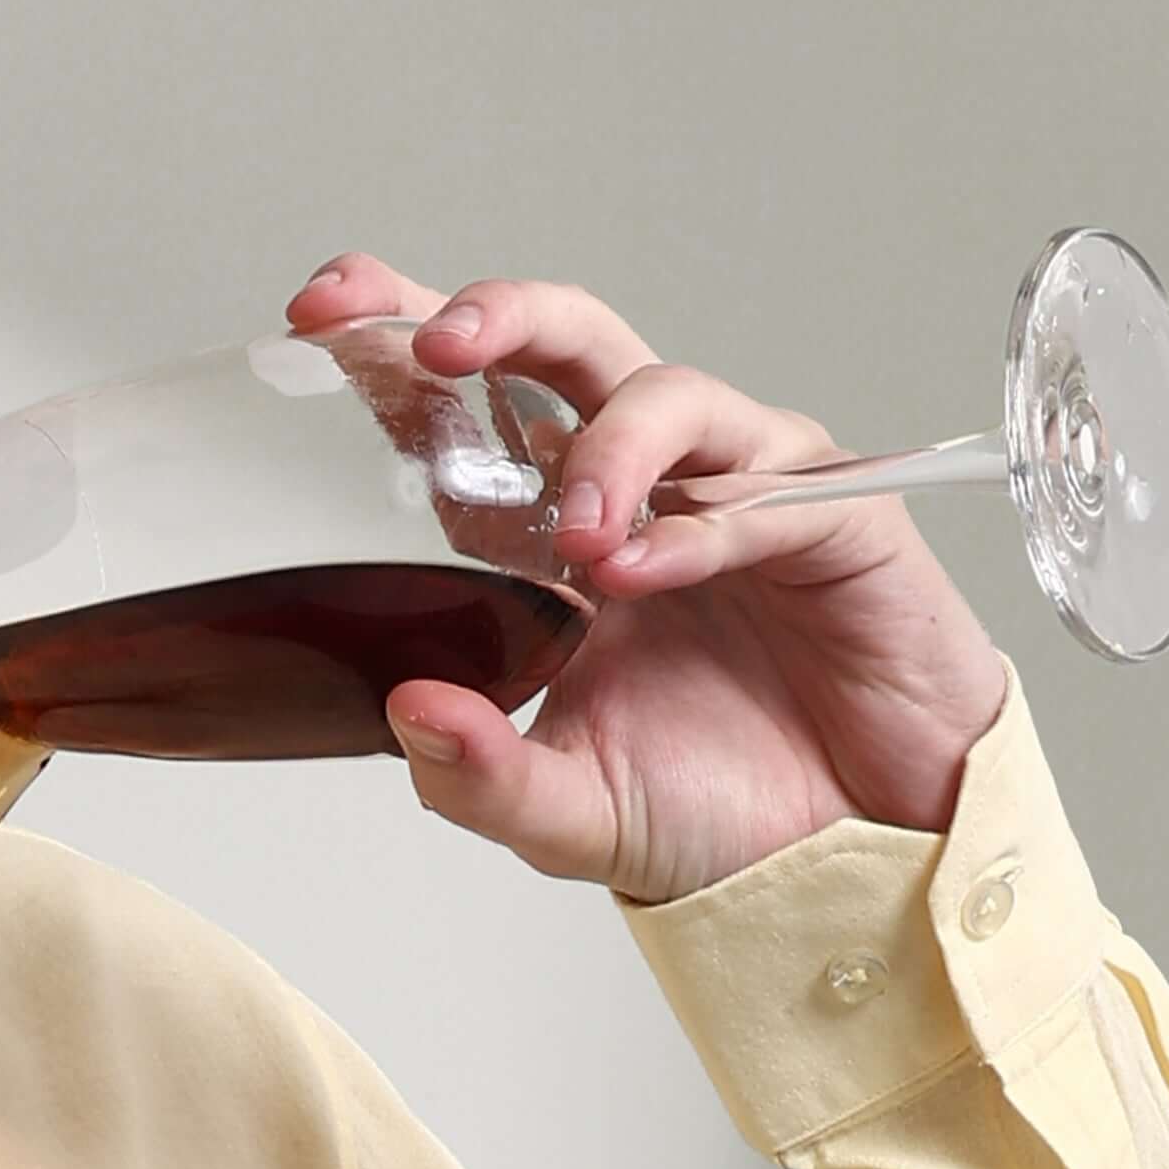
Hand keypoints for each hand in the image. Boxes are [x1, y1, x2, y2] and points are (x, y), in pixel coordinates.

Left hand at [285, 256, 1011, 903]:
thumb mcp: (567, 815)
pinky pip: (763, 490)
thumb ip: (478, 777)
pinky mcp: (834, 519)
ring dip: (607, 451)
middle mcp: (644, 484)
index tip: (318, 312)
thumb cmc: (715, 805)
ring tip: (577, 541)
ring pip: (666, 394)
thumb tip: (405, 711)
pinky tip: (644, 571)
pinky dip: (698, 526)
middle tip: (442, 346)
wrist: (851, 856)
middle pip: (571, 341)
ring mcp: (740, 487)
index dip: (402, 334)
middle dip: (502, 315)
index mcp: (556, 528)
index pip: (476, 400)